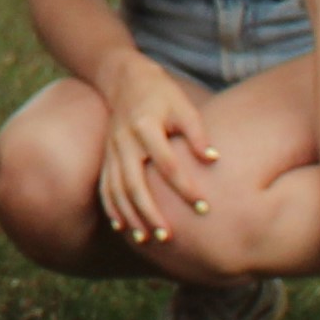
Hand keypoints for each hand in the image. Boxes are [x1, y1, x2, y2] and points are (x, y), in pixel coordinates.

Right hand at [91, 55, 217, 246]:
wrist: (124, 80)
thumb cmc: (162, 95)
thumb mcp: (184, 107)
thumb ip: (198, 134)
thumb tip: (214, 161)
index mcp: (145, 127)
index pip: (166, 163)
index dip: (185, 187)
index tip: (204, 207)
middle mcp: (124, 142)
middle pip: (135, 183)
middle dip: (151, 211)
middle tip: (170, 236)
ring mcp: (112, 151)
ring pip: (117, 189)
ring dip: (131, 216)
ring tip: (147, 239)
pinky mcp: (106, 157)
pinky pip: (105, 187)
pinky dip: (113, 208)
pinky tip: (122, 227)